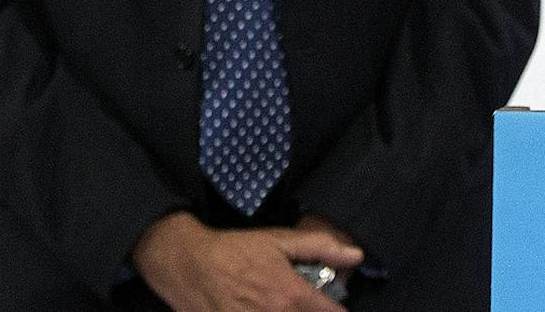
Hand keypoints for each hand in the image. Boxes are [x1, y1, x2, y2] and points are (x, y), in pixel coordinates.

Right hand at [132, 210, 361, 311]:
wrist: (188, 265)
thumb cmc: (236, 250)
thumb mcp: (280, 241)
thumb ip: (321, 248)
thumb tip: (357, 255)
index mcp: (291, 295)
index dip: (338, 311)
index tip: (335, 307)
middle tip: (310, 305)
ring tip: (283, 306)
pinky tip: (265, 309)